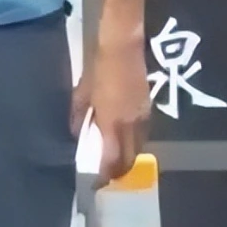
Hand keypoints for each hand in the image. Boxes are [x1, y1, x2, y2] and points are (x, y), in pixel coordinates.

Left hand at [71, 19, 150, 187]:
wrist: (123, 44)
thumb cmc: (99, 65)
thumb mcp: (83, 91)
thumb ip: (79, 115)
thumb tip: (77, 134)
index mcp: (113, 122)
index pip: (113, 159)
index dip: (105, 174)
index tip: (96, 182)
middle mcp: (132, 125)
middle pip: (130, 160)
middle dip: (118, 171)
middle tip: (105, 175)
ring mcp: (143, 117)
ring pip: (139, 149)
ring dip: (127, 158)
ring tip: (113, 159)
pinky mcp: (148, 108)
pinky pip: (143, 135)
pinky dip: (133, 143)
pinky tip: (123, 139)